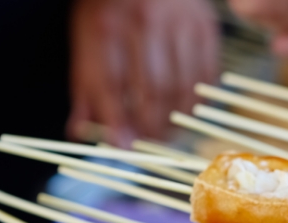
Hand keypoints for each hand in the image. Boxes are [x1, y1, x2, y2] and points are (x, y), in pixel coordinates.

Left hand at [68, 0, 218, 146]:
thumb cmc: (111, 9)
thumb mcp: (86, 38)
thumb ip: (85, 86)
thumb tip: (81, 131)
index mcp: (106, 26)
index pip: (110, 84)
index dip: (117, 120)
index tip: (123, 145)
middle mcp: (144, 22)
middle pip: (152, 90)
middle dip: (152, 125)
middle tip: (152, 141)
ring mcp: (178, 24)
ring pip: (182, 86)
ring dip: (177, 117)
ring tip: (171, 131)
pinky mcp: (204, 26)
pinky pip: (206, 73)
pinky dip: (199, 97)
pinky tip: (189, 107)